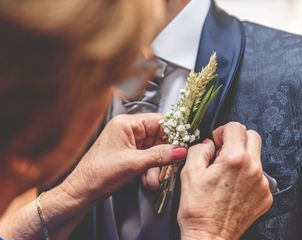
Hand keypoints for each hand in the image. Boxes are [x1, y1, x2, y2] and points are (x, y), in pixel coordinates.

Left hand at [61, 113, 186, 201]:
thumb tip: (180, 150)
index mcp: (126, 123)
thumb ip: (160, 155)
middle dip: (164, 154)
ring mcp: (128, 143)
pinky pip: (147, 158)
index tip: (183, 144)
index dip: (173, 133)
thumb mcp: (134, 163)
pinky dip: (150, 169)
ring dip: (157, 165)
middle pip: (158, 136)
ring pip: (154, 149)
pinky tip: (149, 180)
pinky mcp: (129, 154)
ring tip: (154, 179)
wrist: (82, 190)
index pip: (159, 121)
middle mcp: (128, 130)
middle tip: (172, 164)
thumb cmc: (99, 173)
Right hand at [178, 122, 272, 239]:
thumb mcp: (189, 173)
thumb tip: (208, 144)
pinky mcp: (265, 196)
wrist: (209, 236)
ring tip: (226, 172)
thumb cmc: (198, 209)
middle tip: (223, 150)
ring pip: (256, 156)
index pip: (236, 127)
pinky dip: (247, 175)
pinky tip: (233, 186)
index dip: (222, 130)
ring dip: (242, 157)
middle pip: (252, 136)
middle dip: (236, 138)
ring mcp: (262, 184)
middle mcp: (253, 169)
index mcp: (234, 160)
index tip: (216, 141)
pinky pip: (259, 175)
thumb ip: (199, 150)